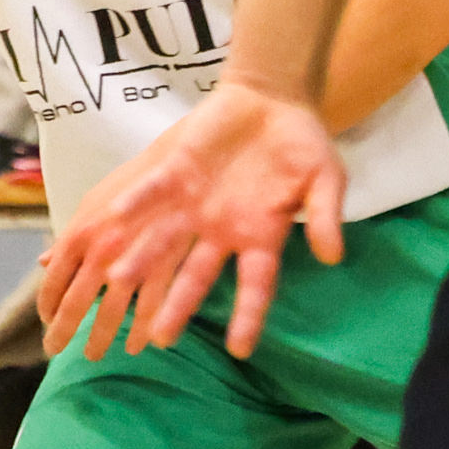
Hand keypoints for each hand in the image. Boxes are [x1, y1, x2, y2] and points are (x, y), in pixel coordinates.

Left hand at [38, 76, 347, 362]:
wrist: (273, 99)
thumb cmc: (304, 145)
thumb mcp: (326, 178)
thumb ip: (326, 216)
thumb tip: (332, 255)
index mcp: (261, 237)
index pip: (256, 286)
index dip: (248, 316)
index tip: (240, 349)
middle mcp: (222, 230)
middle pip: (197, 275)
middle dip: (179, 305)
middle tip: (160, 338)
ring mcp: (195, 205)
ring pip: (164, 240)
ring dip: (143, 259)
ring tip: (118, 279)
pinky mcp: (176, 173)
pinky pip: (153, 191)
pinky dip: (136, 202)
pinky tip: (115, 217)